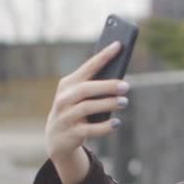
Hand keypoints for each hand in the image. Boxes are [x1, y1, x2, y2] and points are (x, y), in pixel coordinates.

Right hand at [45, 41, 129, 161]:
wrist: (57, 138)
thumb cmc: (77, 110)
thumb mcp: (82, 96)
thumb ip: (97, 86)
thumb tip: (122, 80)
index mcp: (68, 84)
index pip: (88, 67)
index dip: (103, 56)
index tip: (119, 45)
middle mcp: (64, 98)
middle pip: (86, 89)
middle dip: (107, 86)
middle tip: (126, 86)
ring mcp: (65, 116)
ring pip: (87, 107)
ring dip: (108, 104)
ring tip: (124, 102)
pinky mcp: (71, 133)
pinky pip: (90, 129)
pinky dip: (105, 126)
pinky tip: (117, 123)